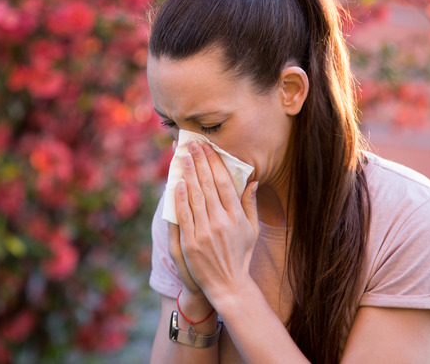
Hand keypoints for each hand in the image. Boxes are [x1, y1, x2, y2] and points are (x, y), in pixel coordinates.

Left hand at [174, 140, 259, 303]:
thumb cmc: (241, 255)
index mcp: (237, 217)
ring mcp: (205, 233)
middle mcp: (221, 222)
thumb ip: (250, 205)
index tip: (208, 148)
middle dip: (199, 162)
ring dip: (188, 174)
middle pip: (207, 185)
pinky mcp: (191, 243)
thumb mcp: (252, 230)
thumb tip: (252, 181)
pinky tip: (177, 183)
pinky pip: (184, 216)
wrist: (228, 285)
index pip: (223, 183)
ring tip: (184, 157)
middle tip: (192, 145)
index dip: (214, 163)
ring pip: (194, 197)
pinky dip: (179, 198)